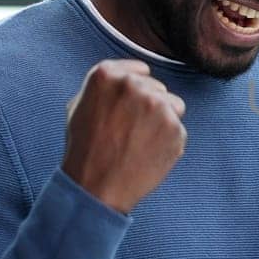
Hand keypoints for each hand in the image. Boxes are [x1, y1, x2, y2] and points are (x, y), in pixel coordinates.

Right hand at [61, 59, 186, 213]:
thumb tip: (131, 77)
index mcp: (107, 75)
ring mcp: (157, 106)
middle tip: (130, 130)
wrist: (97, 187)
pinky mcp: (175, 128)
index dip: (138, 89)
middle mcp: (134, 85)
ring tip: (141, 141)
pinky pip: (178, 129)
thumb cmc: (85, 149)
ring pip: (173, 105)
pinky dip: (168, 141)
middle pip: (157, 88)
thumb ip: (106, 86)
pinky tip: (148, 153)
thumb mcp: (80, 106)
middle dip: (148, 106)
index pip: (139, 70)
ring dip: (163, 119)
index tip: (131, 105)